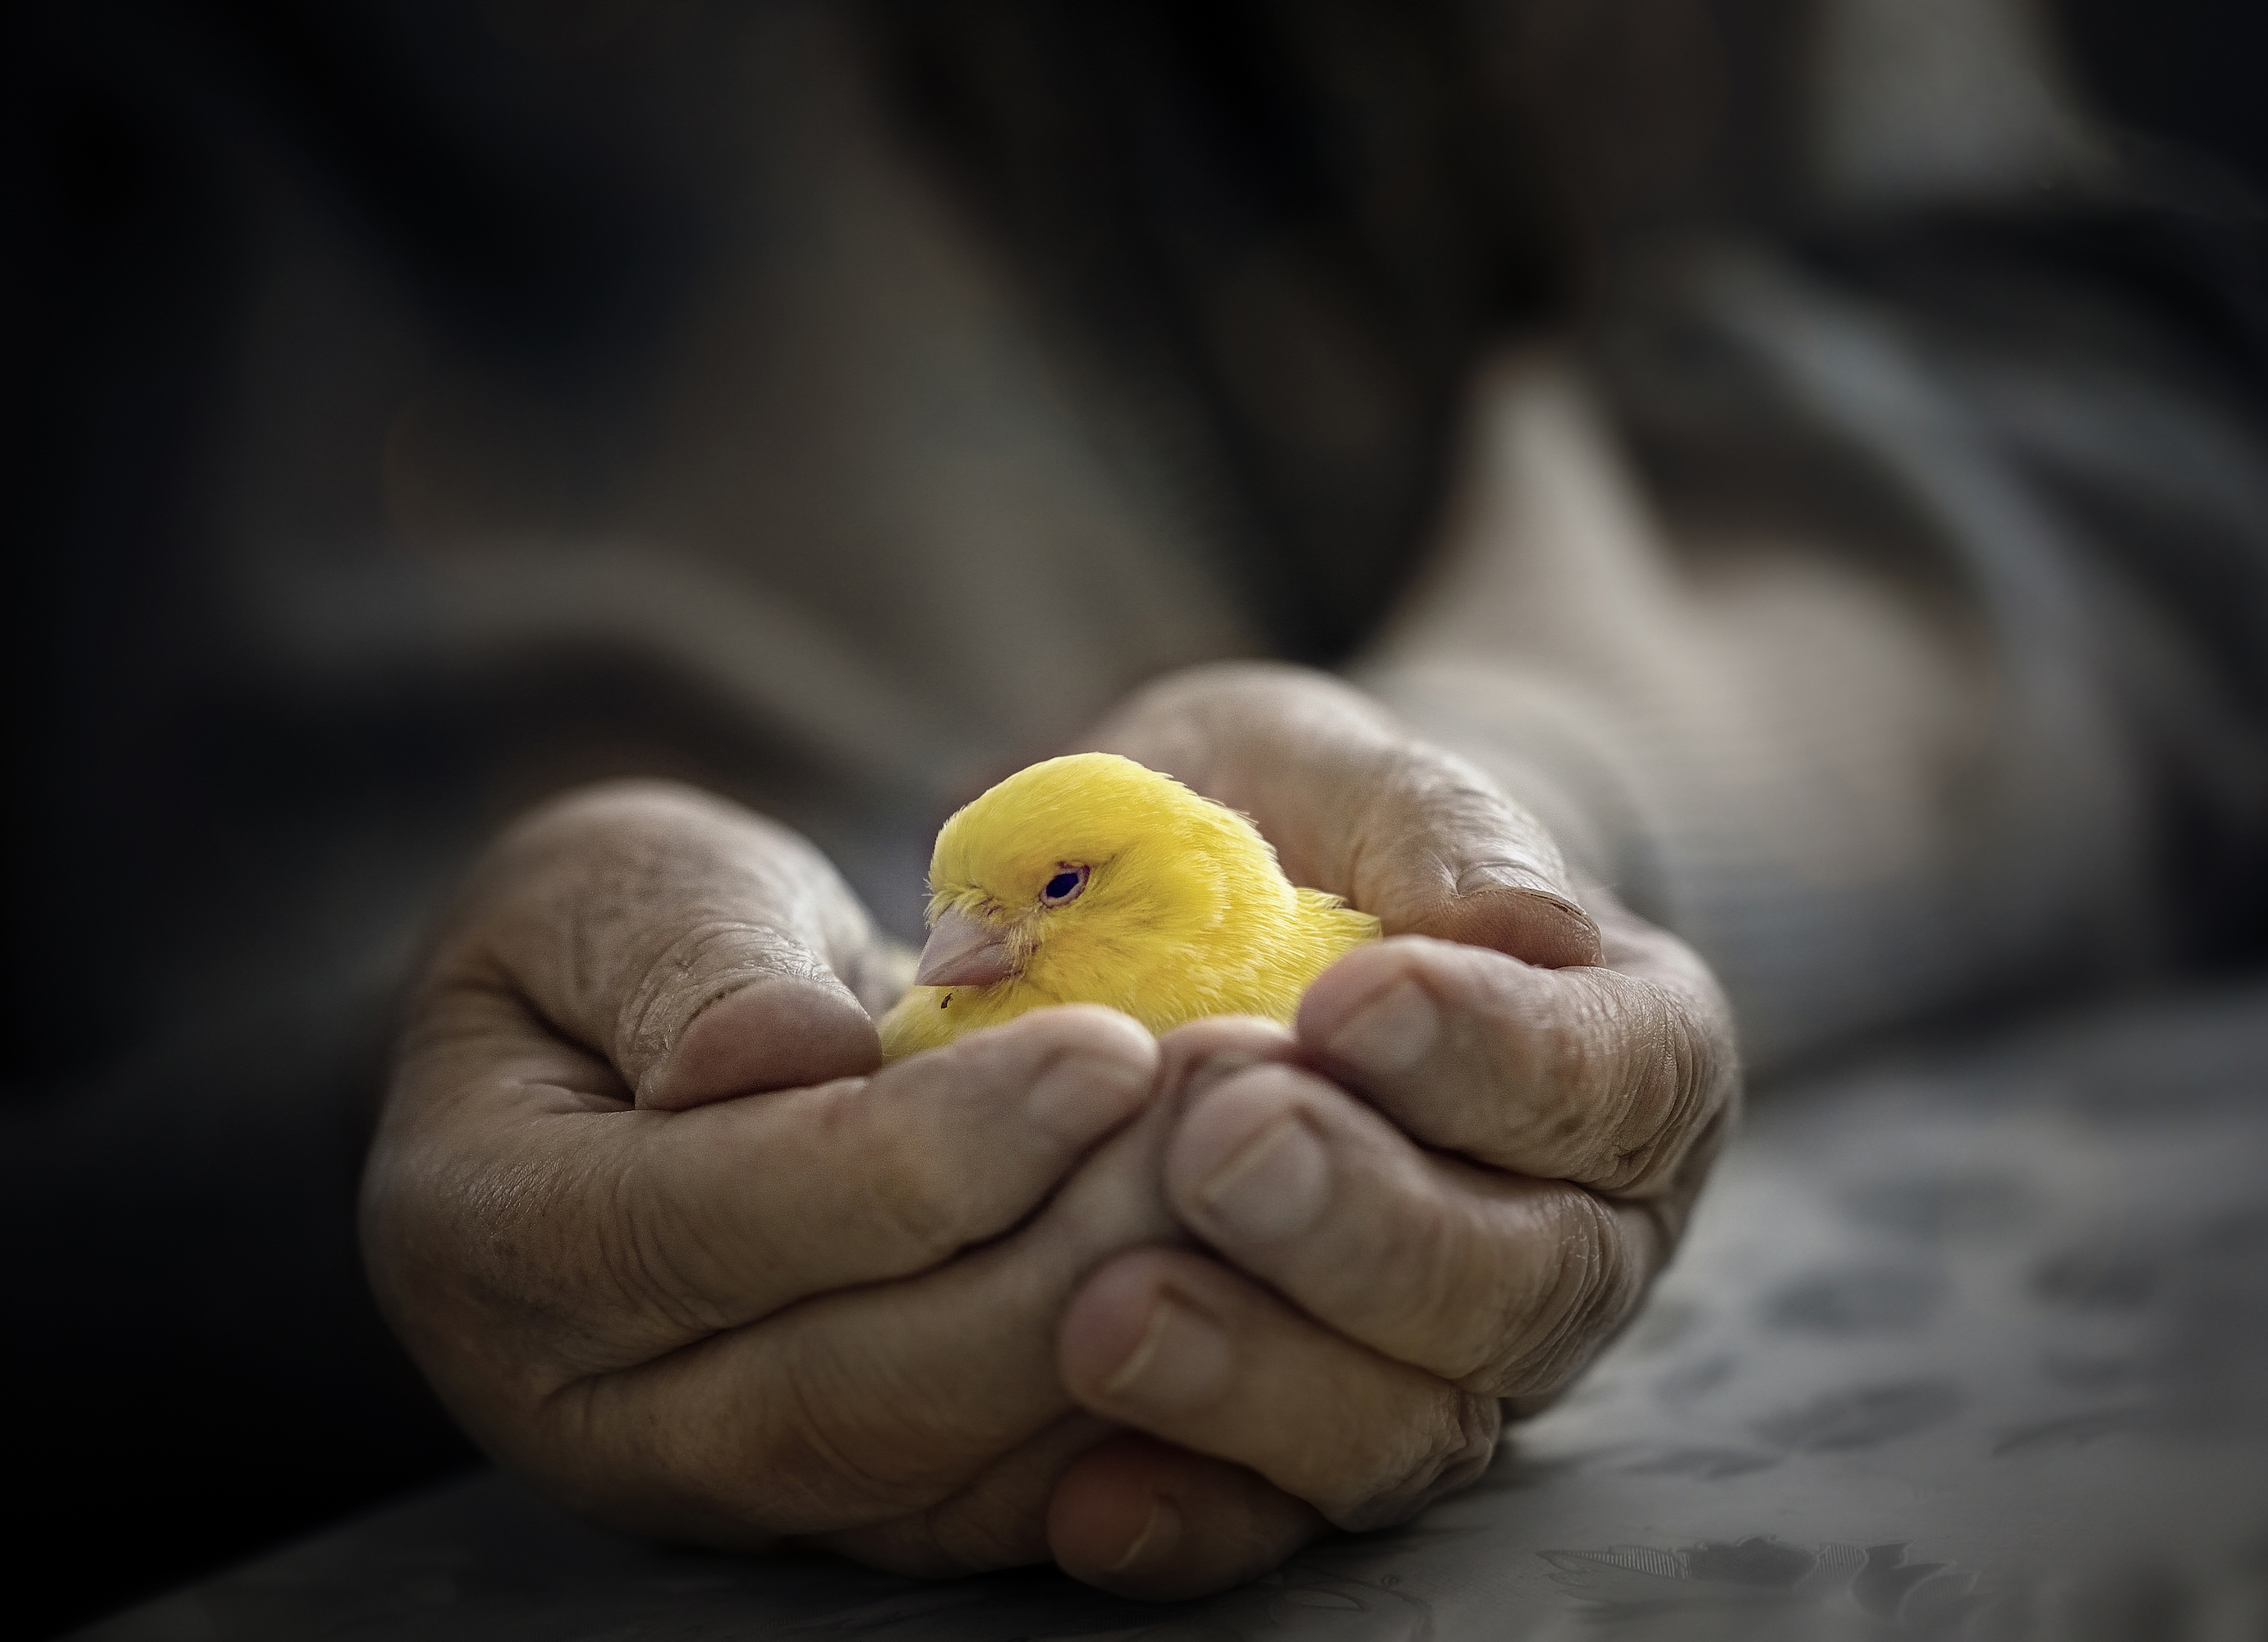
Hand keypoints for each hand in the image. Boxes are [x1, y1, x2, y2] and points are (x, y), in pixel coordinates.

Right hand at [365, 780, 1190, 1570]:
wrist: (644, 1058)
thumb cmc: (617, 945)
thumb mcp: (603, 894)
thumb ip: (681, 966)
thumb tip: (776, 1057)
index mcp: (497, 1238)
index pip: (711, 1231)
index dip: (915, 1158)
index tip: (1104, 1052)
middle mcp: (605, 1408)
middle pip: (851, 1395)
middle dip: (1065, 1260)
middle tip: (1236, 1119)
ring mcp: (737, 1485)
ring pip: (953, 1475)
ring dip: (1137, 1337)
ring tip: (1276, 1177)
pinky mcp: (862, 1504)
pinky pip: (1016, 1511)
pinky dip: (1151, 1426)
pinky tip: (1266, 1292)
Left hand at [1048, 662, 1737, 1597]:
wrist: (1219, 931)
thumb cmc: (1302, 830)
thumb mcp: (1350, 770)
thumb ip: (1429, 816)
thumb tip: (1514, 913)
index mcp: (1624, 1059)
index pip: (1609, 1084)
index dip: (1493, 1058)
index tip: (1349, 998)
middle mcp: (1573, 1235)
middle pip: (1519, 1286)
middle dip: (1368, 1225)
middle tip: (1218, 1142)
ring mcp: (1451, 1363)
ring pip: (1410, 1425)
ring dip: (1265, 1382)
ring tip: (1112, 1316)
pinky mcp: (1315, 1446)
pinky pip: (1276, 1520)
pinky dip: (1188, 1518)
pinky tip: (1082, 1501)